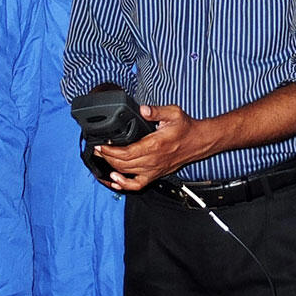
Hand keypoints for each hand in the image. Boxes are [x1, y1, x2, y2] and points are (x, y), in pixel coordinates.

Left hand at [95, 104, 216, 190]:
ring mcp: (153, 170)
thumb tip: (143, 110)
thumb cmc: (185, 128)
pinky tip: (114, 180)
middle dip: (106, 157)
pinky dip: (124, 185)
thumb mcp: (173, 113)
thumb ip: (156, 111)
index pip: (126, 152)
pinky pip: (137, 185)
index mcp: (155, 145)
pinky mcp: (155, 175)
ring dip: (111, 167)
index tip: (100, 145)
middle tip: (97, 149)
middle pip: (122, 164)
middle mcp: (152, 160)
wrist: (198, 142)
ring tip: (102, 159)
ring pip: (126, 173)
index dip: (110, 151)